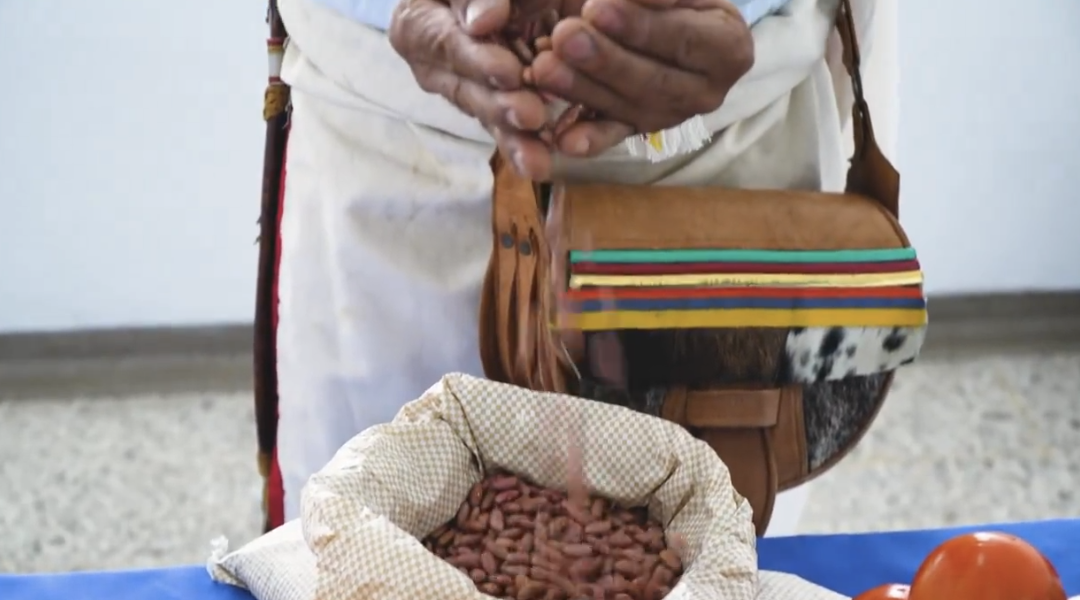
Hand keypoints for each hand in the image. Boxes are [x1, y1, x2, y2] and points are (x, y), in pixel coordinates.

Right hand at [389, 0, 560, 178]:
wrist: (498, 3)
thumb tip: (484, 22)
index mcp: (417, 23)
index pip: (444, 43)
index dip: (477, 61)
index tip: (509, 74)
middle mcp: (433, 65)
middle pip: (465, 89)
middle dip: (499, 107)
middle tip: (531, 117)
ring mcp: (462, 90)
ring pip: (487, 116)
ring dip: (513, 139)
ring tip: (537, 160)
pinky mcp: (490, 106)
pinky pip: (505, 129)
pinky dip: (526, 145)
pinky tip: (542, 165)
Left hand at [529, 0, 753, 157]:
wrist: (680, 23)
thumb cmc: (677, 0)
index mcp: (729, 49)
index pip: (683, 38)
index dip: (640, 27)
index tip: (597, 8)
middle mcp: (707, 92)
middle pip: (653, 79)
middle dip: (604, 60)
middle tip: (564, 37)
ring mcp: (673, 115)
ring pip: (628, 107)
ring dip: (583, 90)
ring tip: (545, 69)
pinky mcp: (642, 129)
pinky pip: (615, 136)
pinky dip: (588, 139)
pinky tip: (563, 139)